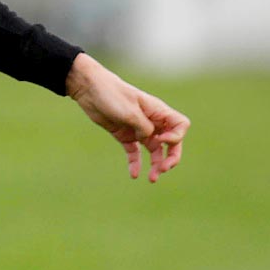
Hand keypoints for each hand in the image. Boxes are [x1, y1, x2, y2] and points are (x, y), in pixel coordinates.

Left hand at [64, 53, 189, 182]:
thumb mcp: (129, 112)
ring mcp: (138, 129)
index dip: (176, 137)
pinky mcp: (125, 135)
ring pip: (154, 151)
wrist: (89, 90)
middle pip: (171, 142)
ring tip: (151, 179)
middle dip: (171, 157)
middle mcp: (152, 121)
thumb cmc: (111, 95)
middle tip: (163, 169)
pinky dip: (136, 163)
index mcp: (158, 111)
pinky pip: (135, 152)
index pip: (180, 125)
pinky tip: (134, 175)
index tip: (161, 140)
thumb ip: (144, 127)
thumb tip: (150, 140)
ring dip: (155, 164)